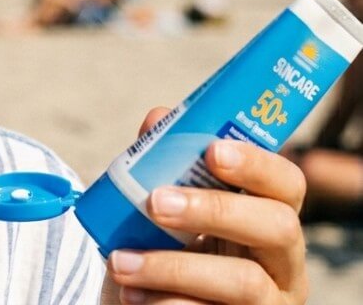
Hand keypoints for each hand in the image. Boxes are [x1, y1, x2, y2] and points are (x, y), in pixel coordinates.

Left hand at [106, 107, 309, 303]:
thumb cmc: (168, 249)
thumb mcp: (167, 208)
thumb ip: (165, 165)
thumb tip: (157, 119)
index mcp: (269, 216)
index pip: (287, 183)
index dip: (258, 164)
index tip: (212, 151)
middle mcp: (282, 261)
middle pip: (277, 227)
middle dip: (214, 210)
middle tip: (154, 203)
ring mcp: (270, 302)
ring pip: (243, 283)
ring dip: (173, 269)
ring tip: (120, 263)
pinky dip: (166, 304)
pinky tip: (132, 296)